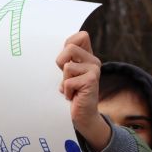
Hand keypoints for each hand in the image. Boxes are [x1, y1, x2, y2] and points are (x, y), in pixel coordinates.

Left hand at [55, 31, 110, 151]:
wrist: (82, 116)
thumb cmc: (71, 93)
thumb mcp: (67, 74)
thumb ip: (66, 59)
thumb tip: (57, 46)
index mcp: (88, 56)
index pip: (82, 36)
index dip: (68, 44)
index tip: (66, 61)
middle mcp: (94, 61)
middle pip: (70, 47)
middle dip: (61, 63)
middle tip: (67, 77)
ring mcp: (94, 70)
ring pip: (67, 66)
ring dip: (64, 81)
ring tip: (71, 88)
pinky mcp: (91, 81)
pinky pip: (68, 81)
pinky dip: (66, 91)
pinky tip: (73, 96)